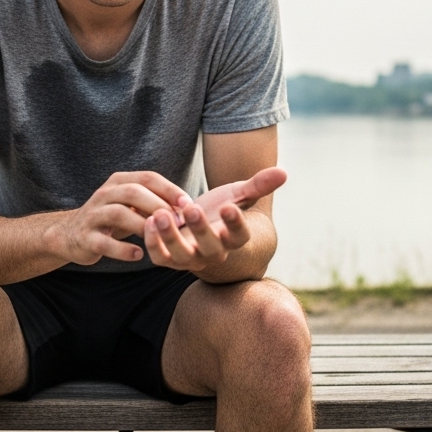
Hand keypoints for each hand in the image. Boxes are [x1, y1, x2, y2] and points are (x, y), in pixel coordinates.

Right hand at [47, 171, 190, 265]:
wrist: (70, 235)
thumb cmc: (110, 220)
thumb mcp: (130, 205)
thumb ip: (154, 202)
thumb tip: (189, 207)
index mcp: (118, 181)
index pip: (147, 178)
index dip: (169, 190)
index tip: (189, 204)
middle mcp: (104, 194)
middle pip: (133, 192)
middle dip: (158, 205)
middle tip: (179, 221)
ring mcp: (92, 215)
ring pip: (118, 214)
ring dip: (142, 225)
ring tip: (160, 237)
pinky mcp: (85, 237)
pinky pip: (104, 243)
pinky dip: (122, 249)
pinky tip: (139, 255)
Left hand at [143, 167, 286, 270]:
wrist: (202, 233)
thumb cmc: (222, 212)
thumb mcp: (239, 196)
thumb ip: (258, 185)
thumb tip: (284, 172)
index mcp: (234, 238)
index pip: (239, 235)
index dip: (236, 223)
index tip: (230, 207)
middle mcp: (214, 253)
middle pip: (211, 248)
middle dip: (201, 230)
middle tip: (192, 208)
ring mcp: (191, 258)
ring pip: (181, 256)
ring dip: (170, 237)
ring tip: (160, 214)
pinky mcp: (169, 259)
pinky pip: (160, 258)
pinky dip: (152, 243)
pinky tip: (148, 221)